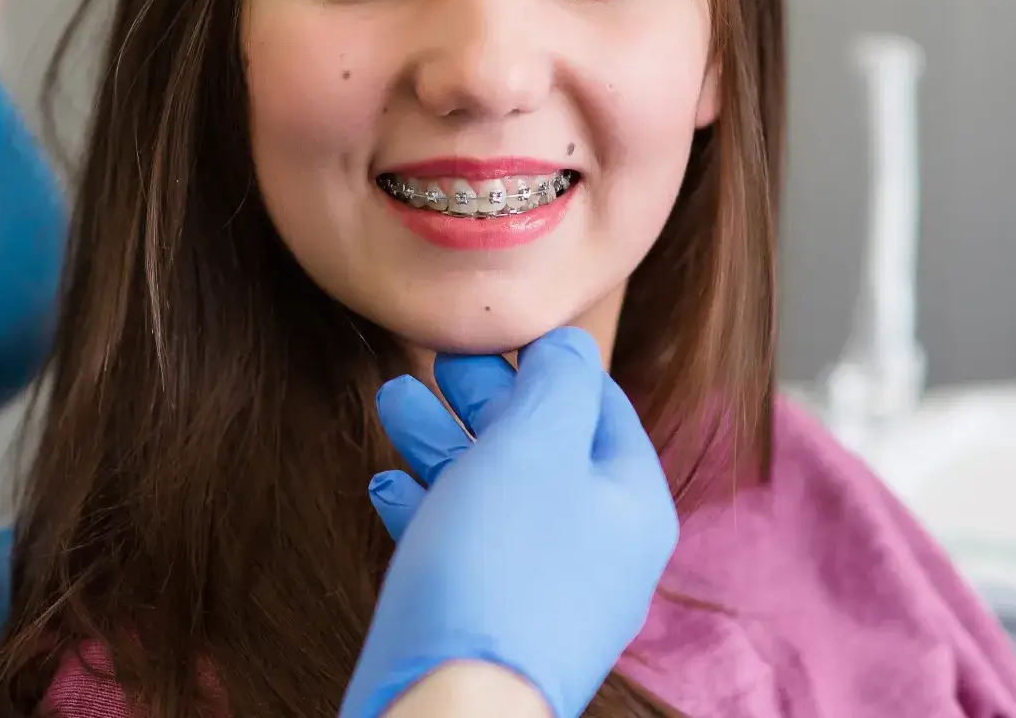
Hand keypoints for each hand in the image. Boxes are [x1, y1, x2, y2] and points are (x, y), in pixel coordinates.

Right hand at [343, 328, 677, 717]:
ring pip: (494, 494)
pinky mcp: (490, 623)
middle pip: (541, 447)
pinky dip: (426, 507)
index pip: (599, 404)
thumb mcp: (536, 444)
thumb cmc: (500, 567)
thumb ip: (559, 381)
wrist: (453, 706)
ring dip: (441, 441)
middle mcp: (597, 550)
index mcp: (629, 503)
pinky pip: (463, 549)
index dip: (542, 361)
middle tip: (433, 361)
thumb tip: (568, 345)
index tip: (488, 333)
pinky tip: (386, 486)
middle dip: (481, 399)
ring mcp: (544, 593)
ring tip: (390, 402)